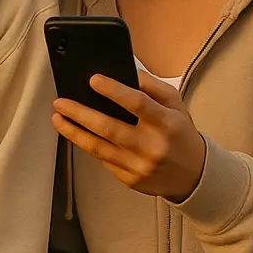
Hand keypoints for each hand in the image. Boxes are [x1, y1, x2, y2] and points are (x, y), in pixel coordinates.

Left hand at [52, 70, 206, 202]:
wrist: (194, 175)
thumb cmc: (180, 133)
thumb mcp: (175, 105)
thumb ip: (151, 86)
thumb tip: (124, 72)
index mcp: (167, 124)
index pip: (138, 104)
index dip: (114, 91)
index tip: (93, 79)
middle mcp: (152, 146)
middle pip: (109, 128)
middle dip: (80, 113)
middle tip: (60, 101)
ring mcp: (140, 166)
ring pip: (98, 147)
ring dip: (73, 131)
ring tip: (57, 117)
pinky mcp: (130, 180)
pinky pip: (102, 159)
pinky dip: (87, 145)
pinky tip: (75, 132)